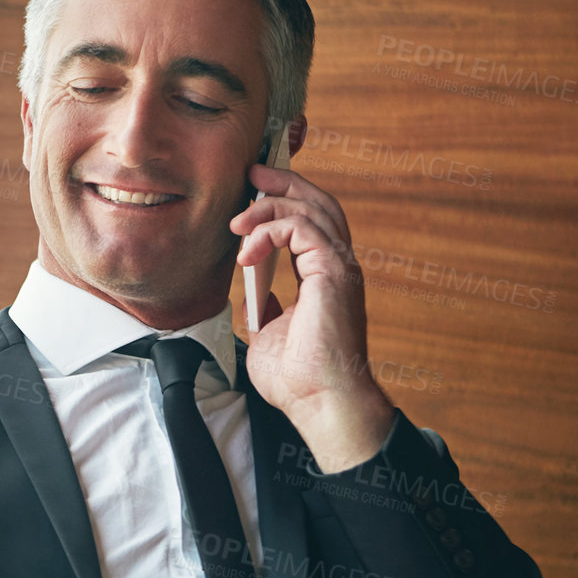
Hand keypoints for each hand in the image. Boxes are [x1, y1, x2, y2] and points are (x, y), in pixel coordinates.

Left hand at [231, 162, 394, 471]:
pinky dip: (270, 231)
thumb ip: (266, 308)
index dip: (284, 202)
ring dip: (270, 206)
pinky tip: (246, 251)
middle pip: (317, 204)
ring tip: (238, 219)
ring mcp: (339, 268)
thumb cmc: (299, 380)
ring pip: (311, 210)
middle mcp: (337, 267)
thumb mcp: (270, 335)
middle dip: (283, 184)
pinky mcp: (333, 272)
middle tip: (251, 174)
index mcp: (324, 278)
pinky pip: (302, 229)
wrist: (319, 403)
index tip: (252, 191)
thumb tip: (255, 296)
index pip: (309, 224)